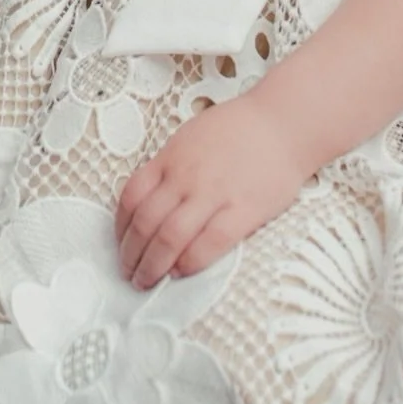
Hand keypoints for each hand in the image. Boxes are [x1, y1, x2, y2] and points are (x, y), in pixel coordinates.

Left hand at [115, 92, 309, 290]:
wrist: (282, 123)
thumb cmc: (240, 128)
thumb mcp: (191, 136)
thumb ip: (170, 166)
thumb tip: (151, 198)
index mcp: (171, 157)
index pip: (131, 196)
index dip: (120, 227)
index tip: (121, 242)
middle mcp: (186, 176)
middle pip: (146, 222)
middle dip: (131, 254)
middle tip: (128, 271)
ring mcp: (213, 194)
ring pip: (169, 237)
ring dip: (153, 265)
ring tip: (148, 280)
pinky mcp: (241, 211)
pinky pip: (208, 244)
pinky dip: (189, 263)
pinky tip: (181, 271)